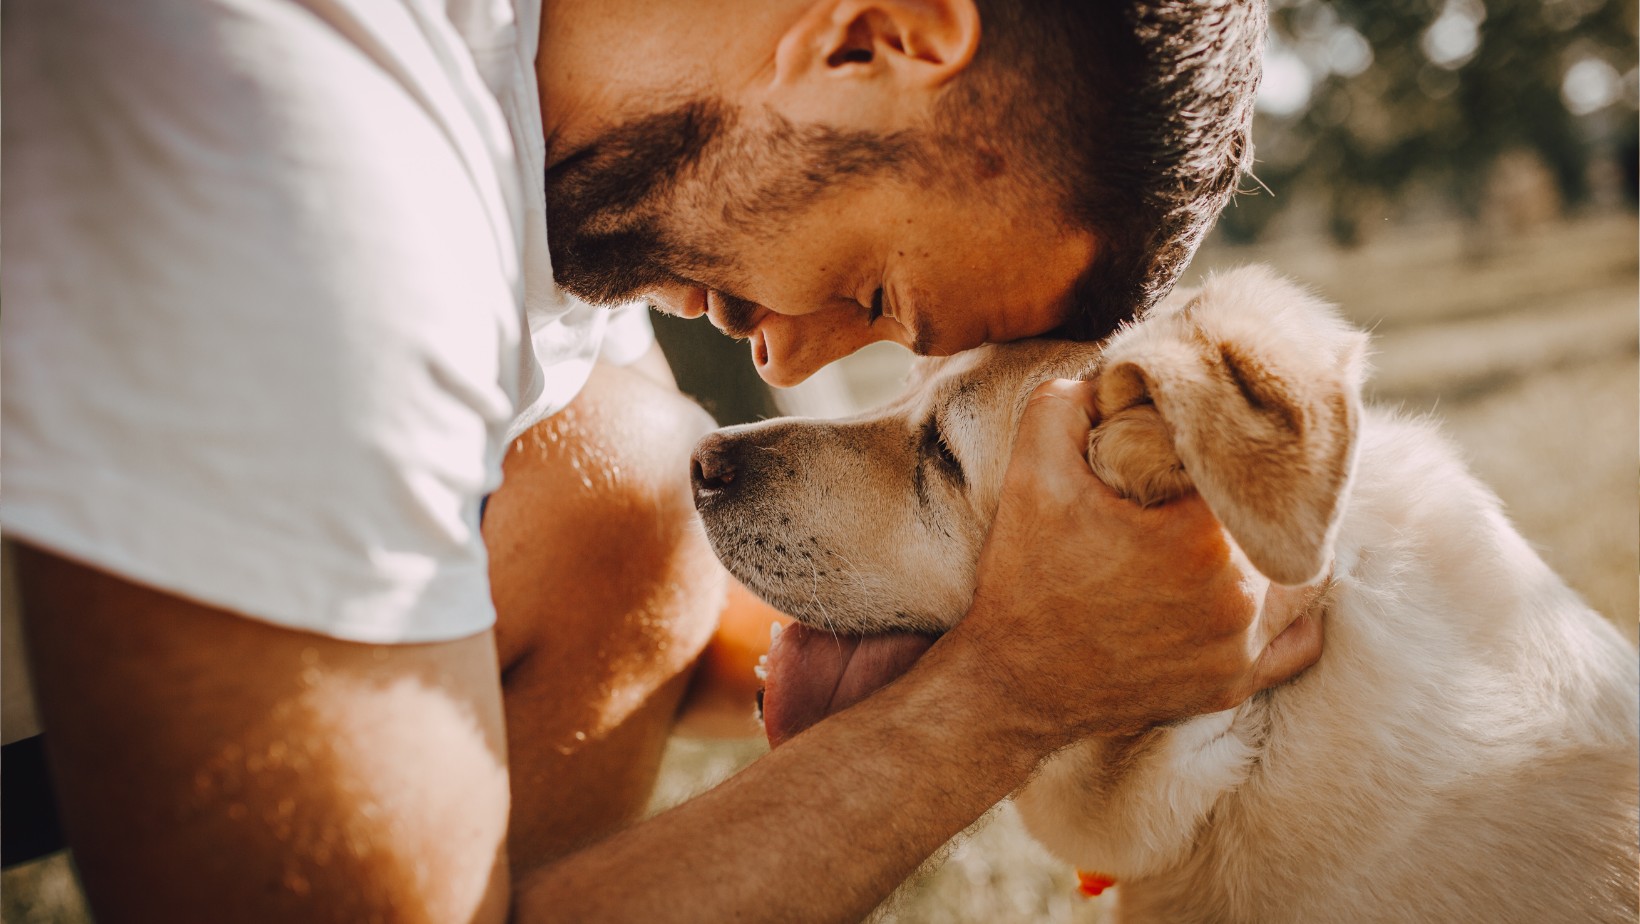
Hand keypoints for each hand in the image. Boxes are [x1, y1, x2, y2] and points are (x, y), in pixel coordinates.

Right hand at [953, 379, 1324, 745]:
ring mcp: (1241, 649)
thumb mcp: (1032, 474)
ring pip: (1303, 577)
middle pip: (1284, 519)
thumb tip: (1113, 379)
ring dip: (1278, 547)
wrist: (1010, 685)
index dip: (1231, 444)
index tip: (1207, 437)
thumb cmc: (1024, 580)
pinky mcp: (1233, 685)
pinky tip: (1257, 584)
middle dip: (1256, 495)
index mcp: (1202, 539)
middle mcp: (1239, 599)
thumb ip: (1068, 404)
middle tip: (1221, 479)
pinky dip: (1288, 610)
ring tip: (1240, 525)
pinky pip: (1298, 641)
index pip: (1251, 467)